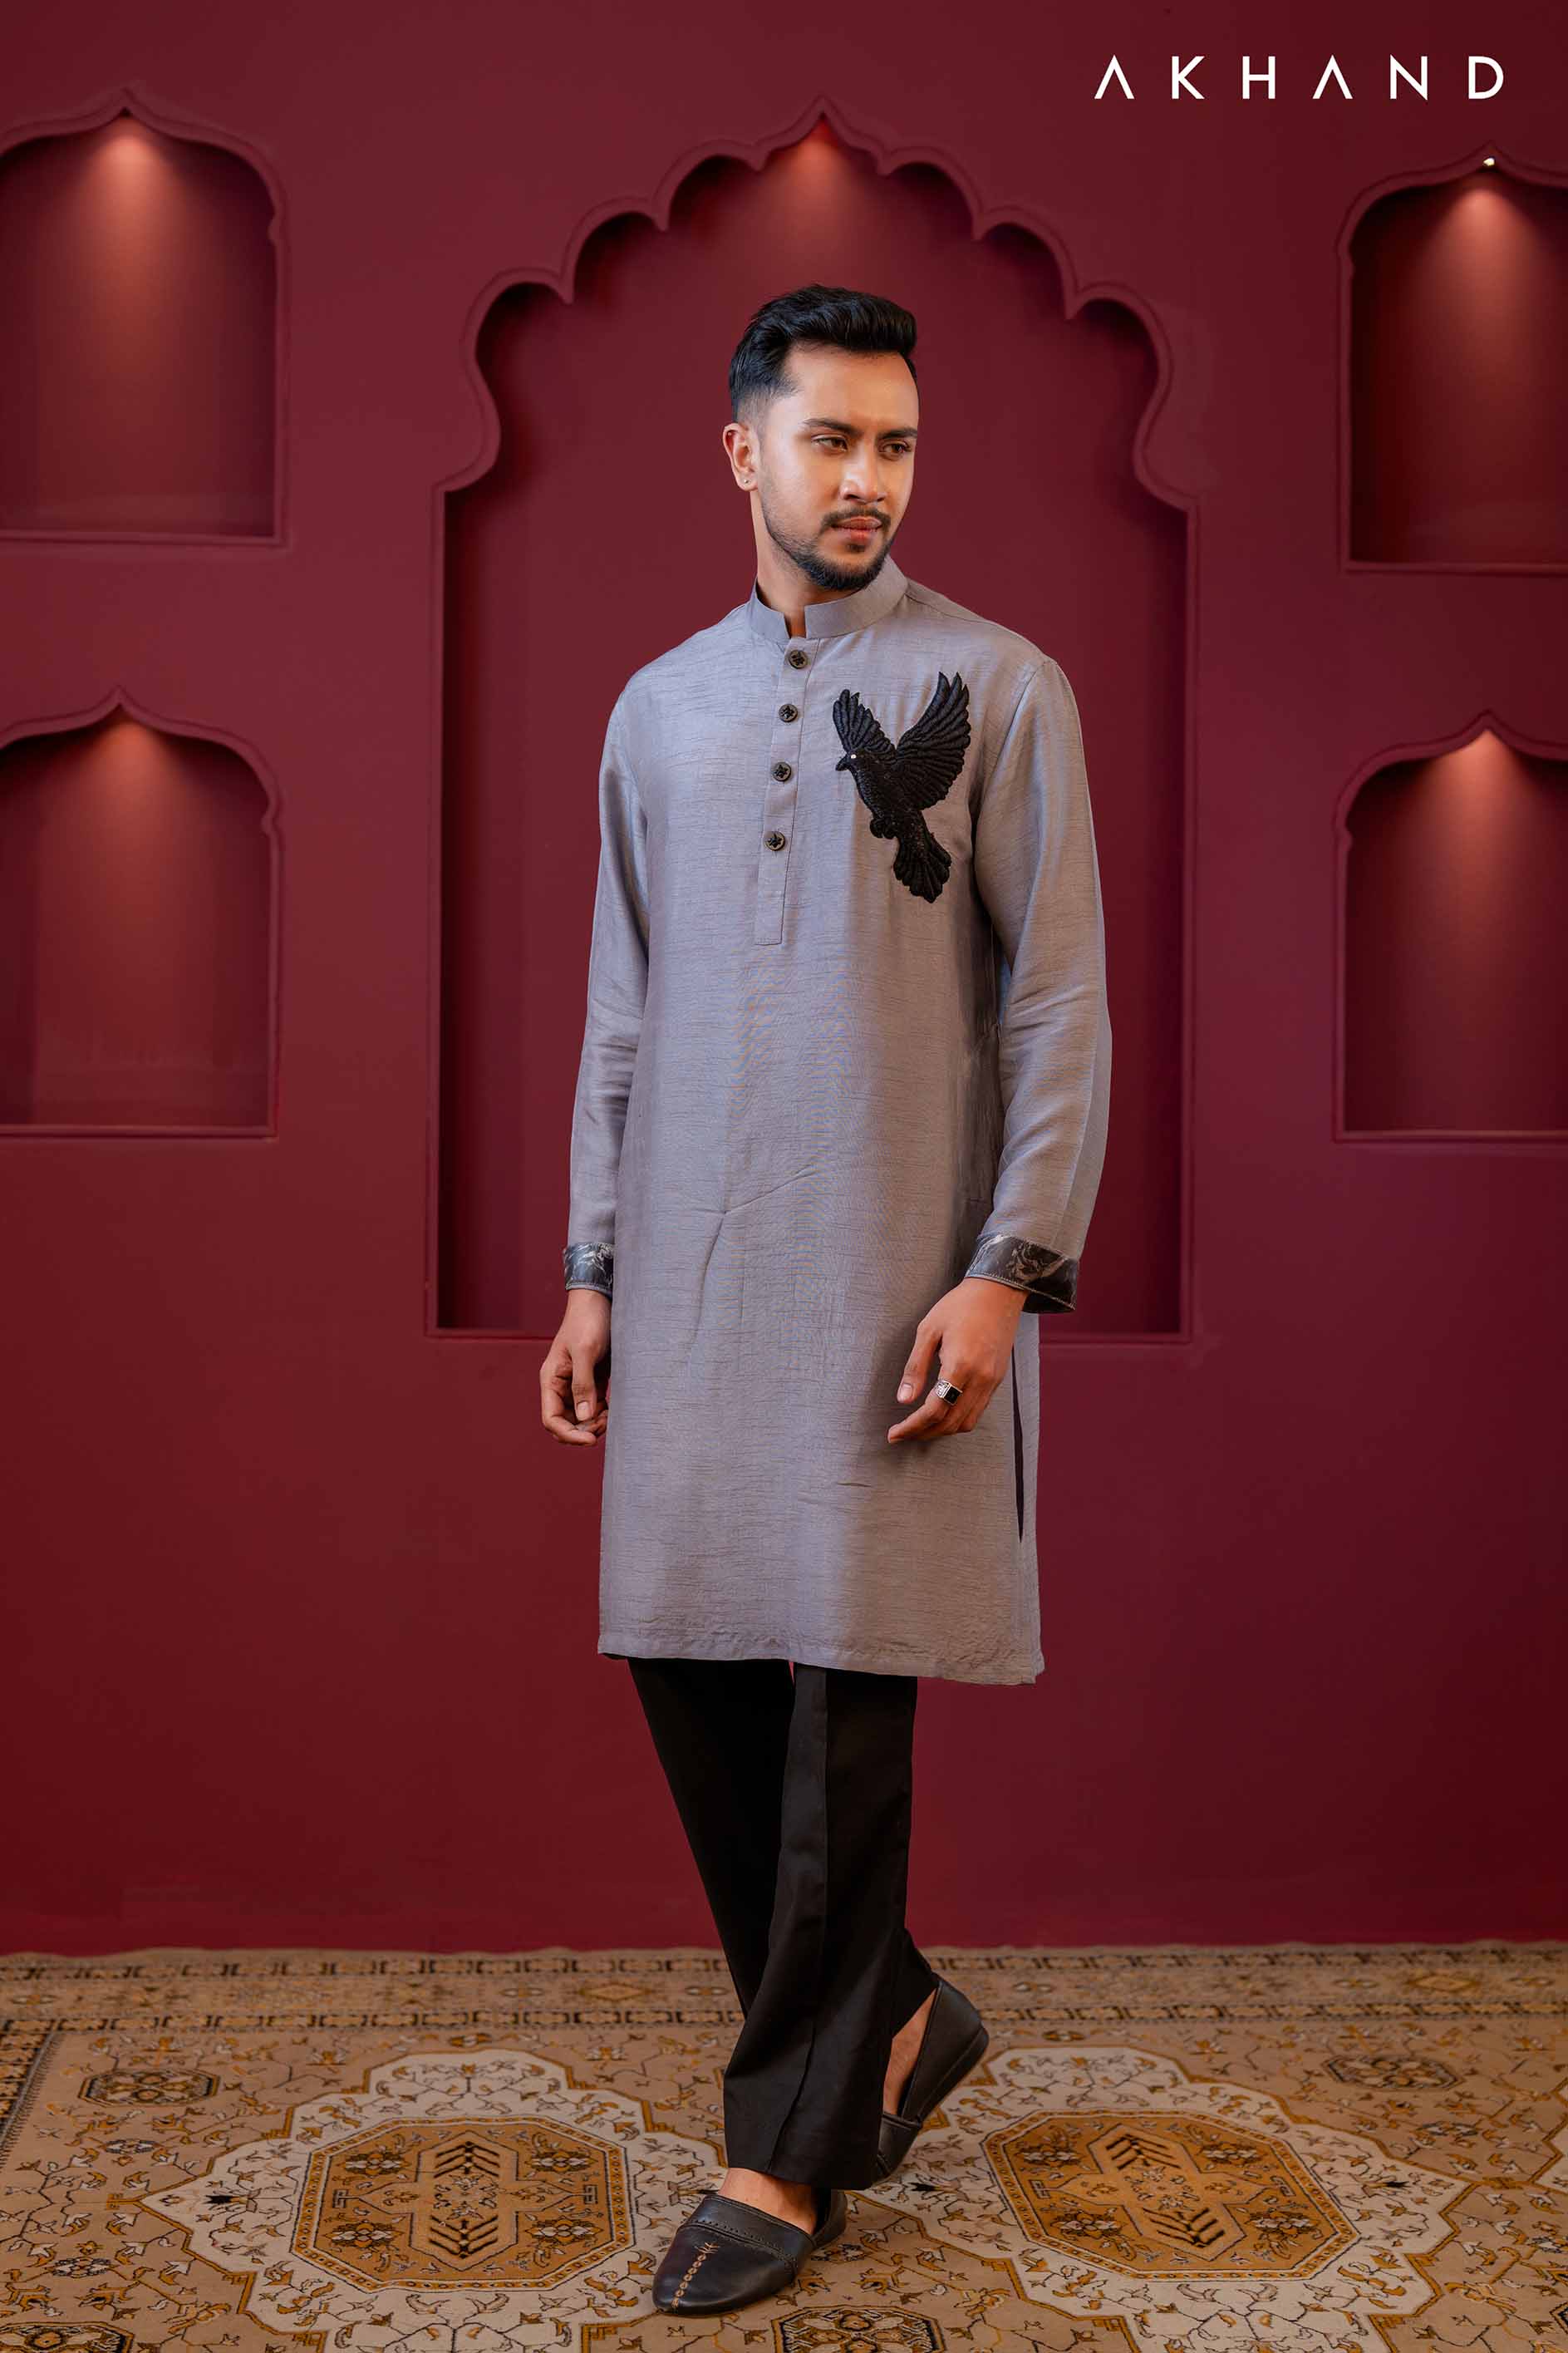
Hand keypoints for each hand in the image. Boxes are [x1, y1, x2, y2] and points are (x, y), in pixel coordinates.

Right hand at [541, 1290, 611, 1444]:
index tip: (591, 1439)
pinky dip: (603, 1413)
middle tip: (605, 1425)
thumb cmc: (588, 1321)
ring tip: (611, 1415)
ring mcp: (576, 1384)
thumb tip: (585, 1416)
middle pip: (566, 1423)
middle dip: (584, 1430)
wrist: (600, 1300)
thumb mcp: (586, 1351)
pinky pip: (594, 1406)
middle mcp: (560, 1385)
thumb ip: (583, 1384)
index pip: (551, 1419)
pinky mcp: (592, 1380)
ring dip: (595, 1423)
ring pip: (581, 1417)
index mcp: (551, 1380)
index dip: (569, 1435)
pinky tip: (613, 1408)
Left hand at [887, 1277, 1025, 1443]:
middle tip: (902, 1434)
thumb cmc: (959, 1306)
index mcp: (960, 1365)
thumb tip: (903, 1399)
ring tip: (919, 1428)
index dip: (912, 1426)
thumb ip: (915, 1367)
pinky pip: (977, 1411)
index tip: (894, 1434)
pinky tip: (942, 1414)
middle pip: (950, 1423)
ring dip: (941, 1430)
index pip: (934, 1410)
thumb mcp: (928, 1330)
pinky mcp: (997, 1379)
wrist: (998, 1292)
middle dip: (924, 1433)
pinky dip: (957, 1419)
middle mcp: (980, 1379)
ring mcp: (991, 1381)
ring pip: (966, 1422)